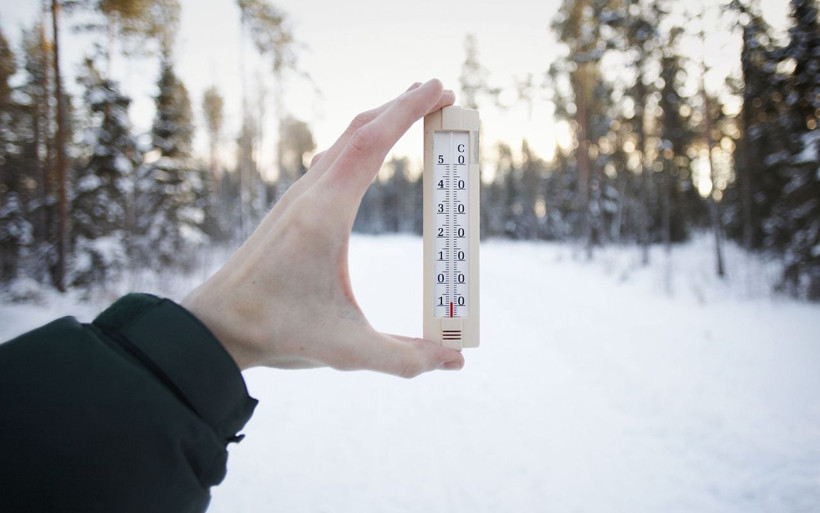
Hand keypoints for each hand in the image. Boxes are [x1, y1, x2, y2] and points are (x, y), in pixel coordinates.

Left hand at [182, 79, 464, 375]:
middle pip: (358, 131)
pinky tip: (368, 151)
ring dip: (379, 120)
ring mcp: (296, 198)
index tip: (440, 89)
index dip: (407, 111)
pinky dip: (359, 141)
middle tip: (441, 95)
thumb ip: (405, 357)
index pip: (371, 143)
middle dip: (401, 106)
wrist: (213, 327)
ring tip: (411, 111)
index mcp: (324, 215)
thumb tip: (456, 362)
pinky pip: (331, 158)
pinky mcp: (291, 209)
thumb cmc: (276, 332)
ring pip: (342, 142)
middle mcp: (308, 195)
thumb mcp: (346, 349)